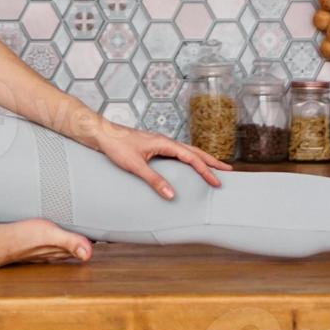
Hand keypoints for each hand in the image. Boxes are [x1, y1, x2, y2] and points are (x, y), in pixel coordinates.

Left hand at [93, 121, 233, 198]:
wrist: (101, 134)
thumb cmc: (116, 146)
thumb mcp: (135, 166)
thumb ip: (154, 180)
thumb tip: (172, 195)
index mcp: (164, 143)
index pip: (191, 157)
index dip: (205, 170)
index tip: (217, 181)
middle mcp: (165, 141)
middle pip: (194, 151)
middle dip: (211, 161)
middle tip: (228, 170)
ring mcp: (160, 143)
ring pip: (187, 150)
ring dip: (201, 159)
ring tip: (213, 167)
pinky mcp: (154, 146)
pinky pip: (177, 153)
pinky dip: (188, 159)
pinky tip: (187, 165)